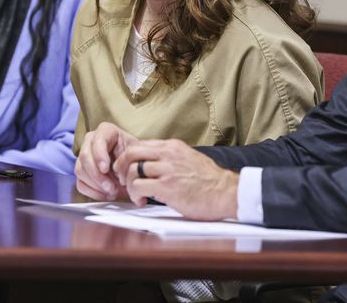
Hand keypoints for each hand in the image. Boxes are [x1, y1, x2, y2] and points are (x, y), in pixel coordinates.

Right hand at [75, 122, 138, 200]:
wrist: (132, 165)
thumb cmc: (134, 156)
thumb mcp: (136, 152)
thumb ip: (128, 158)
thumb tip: (119, 171)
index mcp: (106, 131)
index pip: (98, 141)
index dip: (100, 155)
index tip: (106, 169)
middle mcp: (91, 140)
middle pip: (85, 157)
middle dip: (97, 175)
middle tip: (111, 187)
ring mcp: (84, 155)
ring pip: (80, 171)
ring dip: (96, 185)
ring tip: (112, 191)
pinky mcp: (81, 171)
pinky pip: (80, 183)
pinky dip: (92, 192)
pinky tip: (105, 194)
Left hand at [114, 139, 238, 220]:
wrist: (226, 193)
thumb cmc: (210, 181)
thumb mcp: (190, 158)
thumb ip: (172, 158)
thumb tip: (156, 163)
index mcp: (173, 146)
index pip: (141, 144)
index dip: (129, 157)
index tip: (128, 169)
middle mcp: (168, 154)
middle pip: (131, 152)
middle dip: (121, 166)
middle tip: (122, 179)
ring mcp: (167, 170)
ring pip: (131, 170)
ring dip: (128, 184)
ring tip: (135, 194)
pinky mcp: (167, 187)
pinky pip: (138, 187)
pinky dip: (135, 195)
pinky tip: (142, 201)